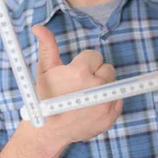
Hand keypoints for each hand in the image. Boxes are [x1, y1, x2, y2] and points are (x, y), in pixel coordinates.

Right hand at [32, 25, 122, 148]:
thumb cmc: (45, 97)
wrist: (48, 130)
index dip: (84, 64)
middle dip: (96, 73)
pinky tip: (93, 105)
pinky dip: (109, 100)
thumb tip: (38, 27)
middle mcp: (97, 87)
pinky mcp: (111, 117)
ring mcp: (105, 103)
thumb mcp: (44, 70)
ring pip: (114, 82)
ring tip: (86, 95)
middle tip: (80, 85)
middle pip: (108, 68)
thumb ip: (47, 45)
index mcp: (81, 72)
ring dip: (103, 86)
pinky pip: (119, 98)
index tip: (74, 74)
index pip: (95, 56)